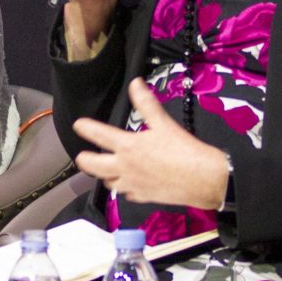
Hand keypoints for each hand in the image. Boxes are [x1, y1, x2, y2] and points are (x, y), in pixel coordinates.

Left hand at [70, 79, 229, 209]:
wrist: (202, 179)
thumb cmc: (183, 149)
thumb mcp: (163, 122)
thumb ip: (146, 103)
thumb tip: (135, 83)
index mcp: (127, 146)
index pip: (98, 135)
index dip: (85, 128)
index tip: (78, 125)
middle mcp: (123, 167)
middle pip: (91, 166)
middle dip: (84, 159)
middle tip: (83, 155)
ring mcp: (131, 185)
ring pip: (106, 182)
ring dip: (104, 175)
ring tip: (106, 168)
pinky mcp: (142, 197)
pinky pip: (125, 194)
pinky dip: (124, 188)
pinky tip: (129, 183)